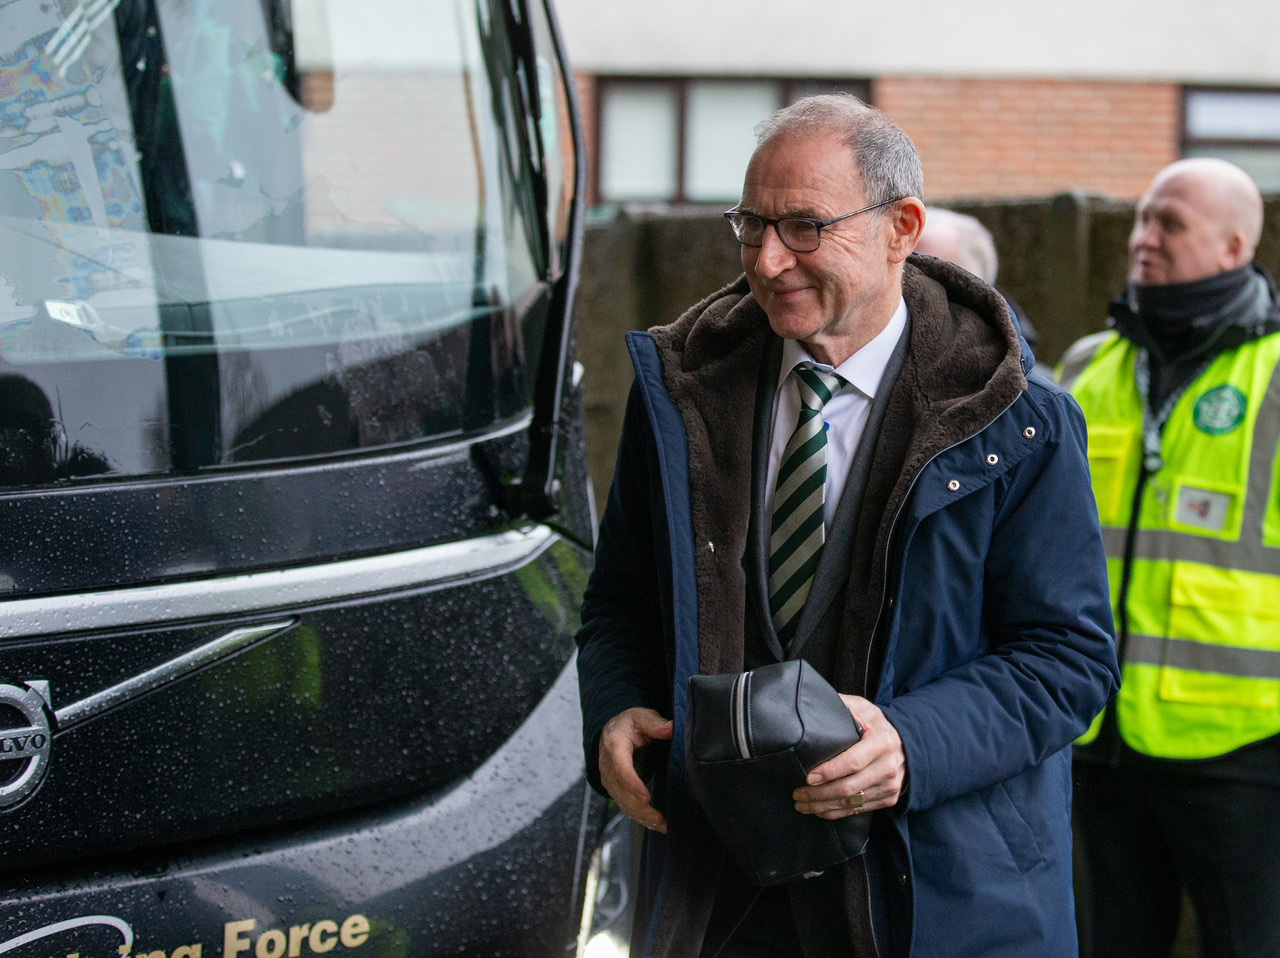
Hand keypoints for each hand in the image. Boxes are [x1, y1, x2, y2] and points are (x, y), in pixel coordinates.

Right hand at [598, 707, 673, 833]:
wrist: (611, 731)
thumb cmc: (628, 724)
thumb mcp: (641, 717)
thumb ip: (655, 723)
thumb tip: (671, 728)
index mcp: (614, 746)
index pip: (620, 768)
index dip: (632, 784)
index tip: (645, 797)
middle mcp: (607, 767)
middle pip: (621, 792)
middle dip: (639, 808)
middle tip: (659, 819)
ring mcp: (610, 780)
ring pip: (622, 803)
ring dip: (641, 817)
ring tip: (662, 826)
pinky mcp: (616, 789)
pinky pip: (625, 806)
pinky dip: (640, 817)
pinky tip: (656, 825)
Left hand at [792, 695, 904, 818]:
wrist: (908, 743)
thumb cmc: (877, 724)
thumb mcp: (863, 708)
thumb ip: (841, 705)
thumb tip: (812, 701)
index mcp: (881, 742)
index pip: (853, 761)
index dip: (829, 771)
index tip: (808, 777)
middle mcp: (888, 766)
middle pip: (849, 787)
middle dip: (818, 794)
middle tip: (797, 793)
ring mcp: (890, 785)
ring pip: (851, 803)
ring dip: (822, 806)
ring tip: (801, 803)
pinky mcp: (888, 798)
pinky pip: (858, 810)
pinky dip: (835, 812)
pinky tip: (819, 809)